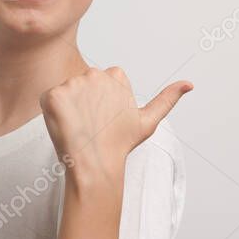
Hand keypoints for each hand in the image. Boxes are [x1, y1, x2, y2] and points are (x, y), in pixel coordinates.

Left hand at [39, 66, 192, 187]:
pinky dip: (52, 114)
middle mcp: (94, 73)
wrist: (97, 165)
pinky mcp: (53, 96)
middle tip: (92, 125)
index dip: (101, 102)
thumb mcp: (148, 120)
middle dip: (84, 102)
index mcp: (115, 74)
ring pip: (65, 93)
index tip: (105, 118)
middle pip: (82, 84)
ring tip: (80, 127)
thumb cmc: (121, 144)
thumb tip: (190, 84)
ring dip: (68, 108)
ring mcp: (72, 84)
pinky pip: (48, 100)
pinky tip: (65, 127)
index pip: (101, 82)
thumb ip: (167, 98)